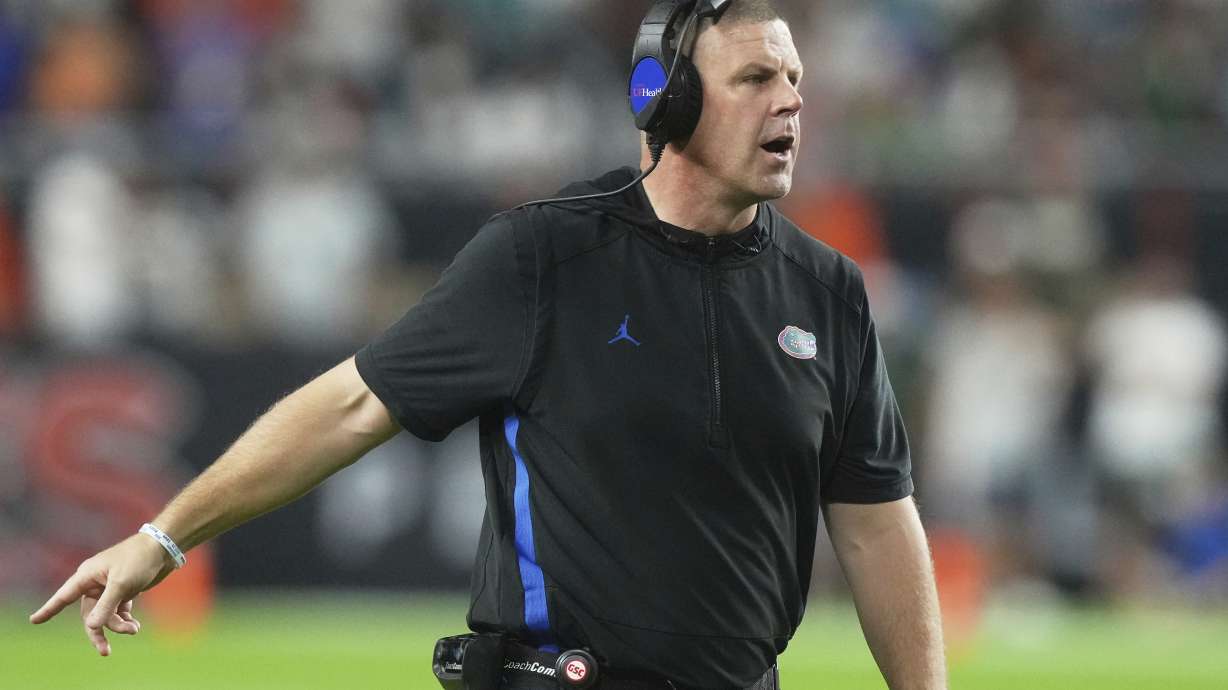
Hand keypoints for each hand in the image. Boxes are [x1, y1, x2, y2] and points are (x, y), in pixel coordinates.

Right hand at [29, 532, 176, 655]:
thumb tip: (91, 626)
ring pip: (105, 615)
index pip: (64, 596)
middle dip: (98, 631)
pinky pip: (117, 611)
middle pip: (89, 614)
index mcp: (87, 576)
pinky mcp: (123, 591)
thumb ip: (106, 606)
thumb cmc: (138, 560)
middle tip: (105, 651)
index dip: (49, 609)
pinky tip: (134, 626)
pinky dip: (124, 619)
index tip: (34, 620)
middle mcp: (95, 583)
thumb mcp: (121, 584)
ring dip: (117, 625)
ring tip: (133, 629)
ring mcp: (109, 588)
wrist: (163, 548)